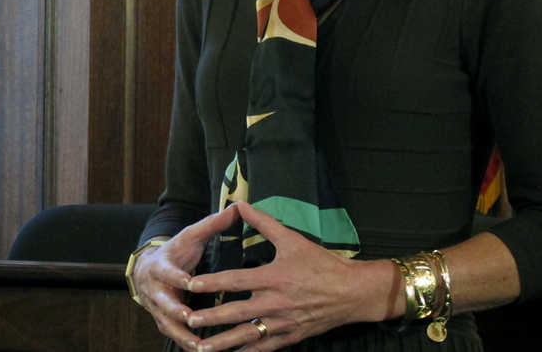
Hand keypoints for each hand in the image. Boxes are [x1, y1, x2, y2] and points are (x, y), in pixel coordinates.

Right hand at [132, 205, 242, 350]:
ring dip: (184, 337)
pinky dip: (188, 345)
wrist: (148, 268)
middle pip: (163, 304)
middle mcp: (155, 290)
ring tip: (202, 347)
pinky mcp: (164, 323)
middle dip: (176, 312)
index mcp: (160, 267)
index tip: (189, 281)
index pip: (167, 272)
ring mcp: (157, 309)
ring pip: (169, 326)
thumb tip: (236, 208)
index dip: (177, 277)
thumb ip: (212, 225)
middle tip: (191, 319)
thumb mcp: (190, 236)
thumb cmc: (175, 252)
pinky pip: (176, 337)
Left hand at [184, 201, 395, 350]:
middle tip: (188, 320)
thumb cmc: (321, 263)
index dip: (212, 282)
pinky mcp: (290, 336)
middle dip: (210, 318)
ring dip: (223, 343)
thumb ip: (263, 222)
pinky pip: (264, 348)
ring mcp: (282, 323)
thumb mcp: (292, 239)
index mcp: (273, 278)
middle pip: (235, 313)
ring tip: (201, 347)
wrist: (352, 292)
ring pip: (246, 336)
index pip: (235, 281)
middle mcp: (275, 303)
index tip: (191, 284)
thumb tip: (240, 204)